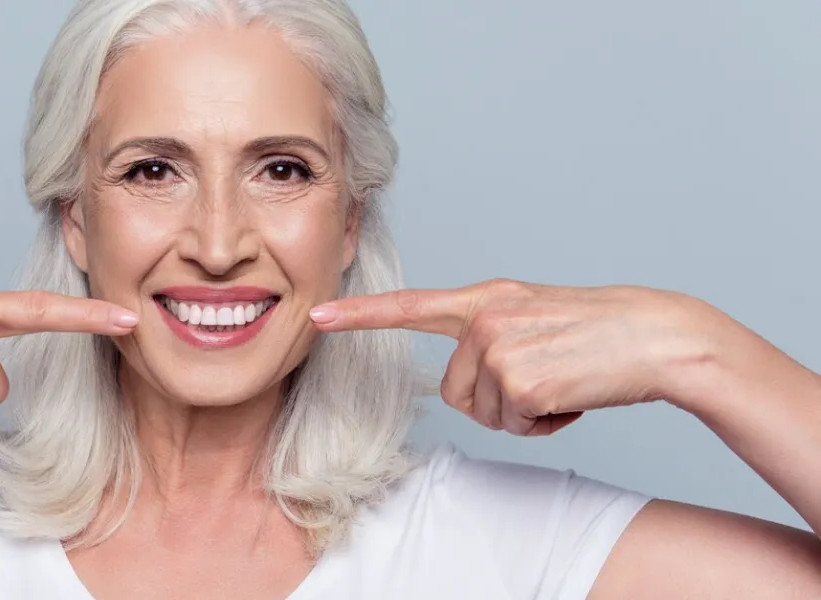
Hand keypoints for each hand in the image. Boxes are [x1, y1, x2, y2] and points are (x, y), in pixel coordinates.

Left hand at [310, 279, 731, 435]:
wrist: (655, 336)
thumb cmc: (599, 334)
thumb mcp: (535, 318)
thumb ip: (491, 334)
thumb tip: (465, 380)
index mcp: (487, 299)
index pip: (411, 306)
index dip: (361, 316)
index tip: (318, 317)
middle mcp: (484, 317)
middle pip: (453, 391)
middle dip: (495, 402)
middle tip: (544, 380)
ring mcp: (498, 346)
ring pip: (483, 413)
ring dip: (522, 413)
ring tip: (561, 382)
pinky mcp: (517, 378)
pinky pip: (514, 425)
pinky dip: (544, 423)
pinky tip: (570, 395)